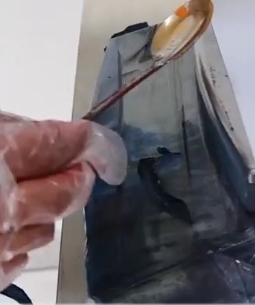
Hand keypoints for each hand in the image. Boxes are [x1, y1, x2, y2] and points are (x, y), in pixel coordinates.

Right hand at [0, 113, 126, 290]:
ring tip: (24, 195)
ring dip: (49, 207)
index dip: (96, 144)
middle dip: (79, 175)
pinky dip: (25, 238)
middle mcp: (1, 205)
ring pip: (50, 224)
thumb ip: (12, 132)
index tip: (108, 149)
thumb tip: (54, 139)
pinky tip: (11, 226)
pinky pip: (21, 258)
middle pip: (70, 189)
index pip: (68, 143)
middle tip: (76, 168)